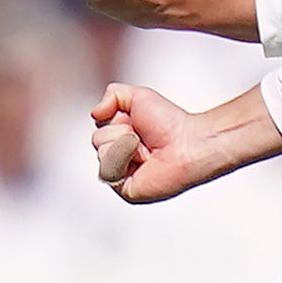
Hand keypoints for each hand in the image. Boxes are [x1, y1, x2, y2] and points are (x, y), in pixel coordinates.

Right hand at [91, 84, 221, 205]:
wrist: (187, 142)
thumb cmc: (170, 123)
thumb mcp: (136, 96)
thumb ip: (111, 94)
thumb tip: (94, 113)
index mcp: (122, 136)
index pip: (99, 126)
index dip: (115, 119)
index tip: (136, 120)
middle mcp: (120, 154)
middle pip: (97, 140)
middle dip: (119, 131)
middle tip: (142, 136)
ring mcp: (122, 172)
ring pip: (101, 153)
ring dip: (124, 144)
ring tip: (145, 148)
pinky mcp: (125, 188)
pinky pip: (108, 171)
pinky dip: (123, 159)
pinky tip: (142, 160)